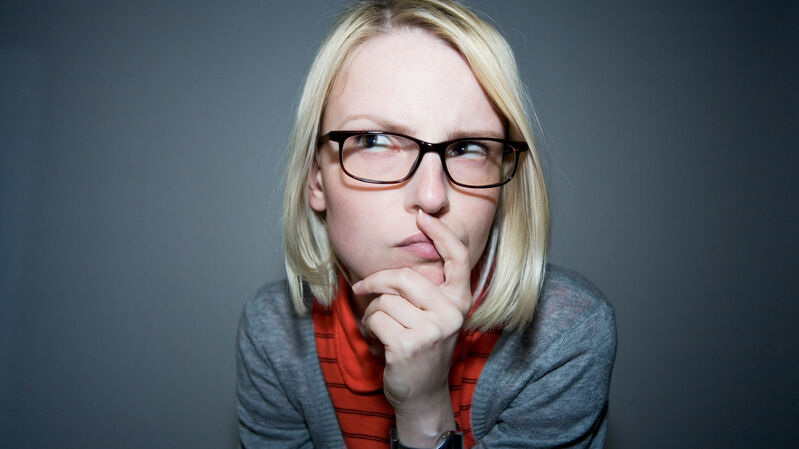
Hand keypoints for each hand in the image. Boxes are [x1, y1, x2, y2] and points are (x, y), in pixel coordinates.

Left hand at [353, 209, 472, 445]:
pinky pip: (376, 318)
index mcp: (459, 301)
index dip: (441, 234)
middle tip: (361, 289)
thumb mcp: (433, 317)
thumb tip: (395, 264)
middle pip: (404, 277)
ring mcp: (431, 330)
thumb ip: (425, 291)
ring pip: (385, 300)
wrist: (421, 395)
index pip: (458, 259)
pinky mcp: (408, 345)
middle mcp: (450, 313)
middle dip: (375, 282)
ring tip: (380, 328)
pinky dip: (368, 327)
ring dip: (371, 313)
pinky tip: (377, 341)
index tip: (423, 217)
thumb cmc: (422, 349)